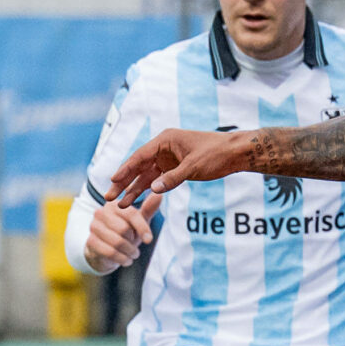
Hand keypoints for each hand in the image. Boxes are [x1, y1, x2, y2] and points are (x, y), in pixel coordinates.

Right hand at [84, 191, 160, 270]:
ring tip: (133, 254)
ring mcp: (94, 227)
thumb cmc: (125, 233)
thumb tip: (159, 194)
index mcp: (113, 204)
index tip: (149, 240)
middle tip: (136, 246)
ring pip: (117, 242)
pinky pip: (110, 252)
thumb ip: (149, 209)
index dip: (142, 228)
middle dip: (133, 241)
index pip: (131, 214)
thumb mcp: (138, 222)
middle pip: (123, 229)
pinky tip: (126, 261)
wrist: (106, 251)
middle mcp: (101, 213)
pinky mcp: (90, 242)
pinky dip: (122, 259)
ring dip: (129, 252)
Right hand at [110, 128, 248, 200]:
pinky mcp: (175, 169)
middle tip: (109, 197)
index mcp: (165, 140)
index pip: (140, 156)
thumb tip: (152, 189)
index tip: (112, 180)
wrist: (235, 154)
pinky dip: (147, 190)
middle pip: (138, 167)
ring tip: (121, 205)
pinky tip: (136, 200)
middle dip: (124, 183)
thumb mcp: (194, 167)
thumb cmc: (216, 154)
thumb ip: (173, 178)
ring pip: (146, 176)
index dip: (125, 169)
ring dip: (134, 190)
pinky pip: (157, 180)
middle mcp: (163, 148)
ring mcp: (168, 159)